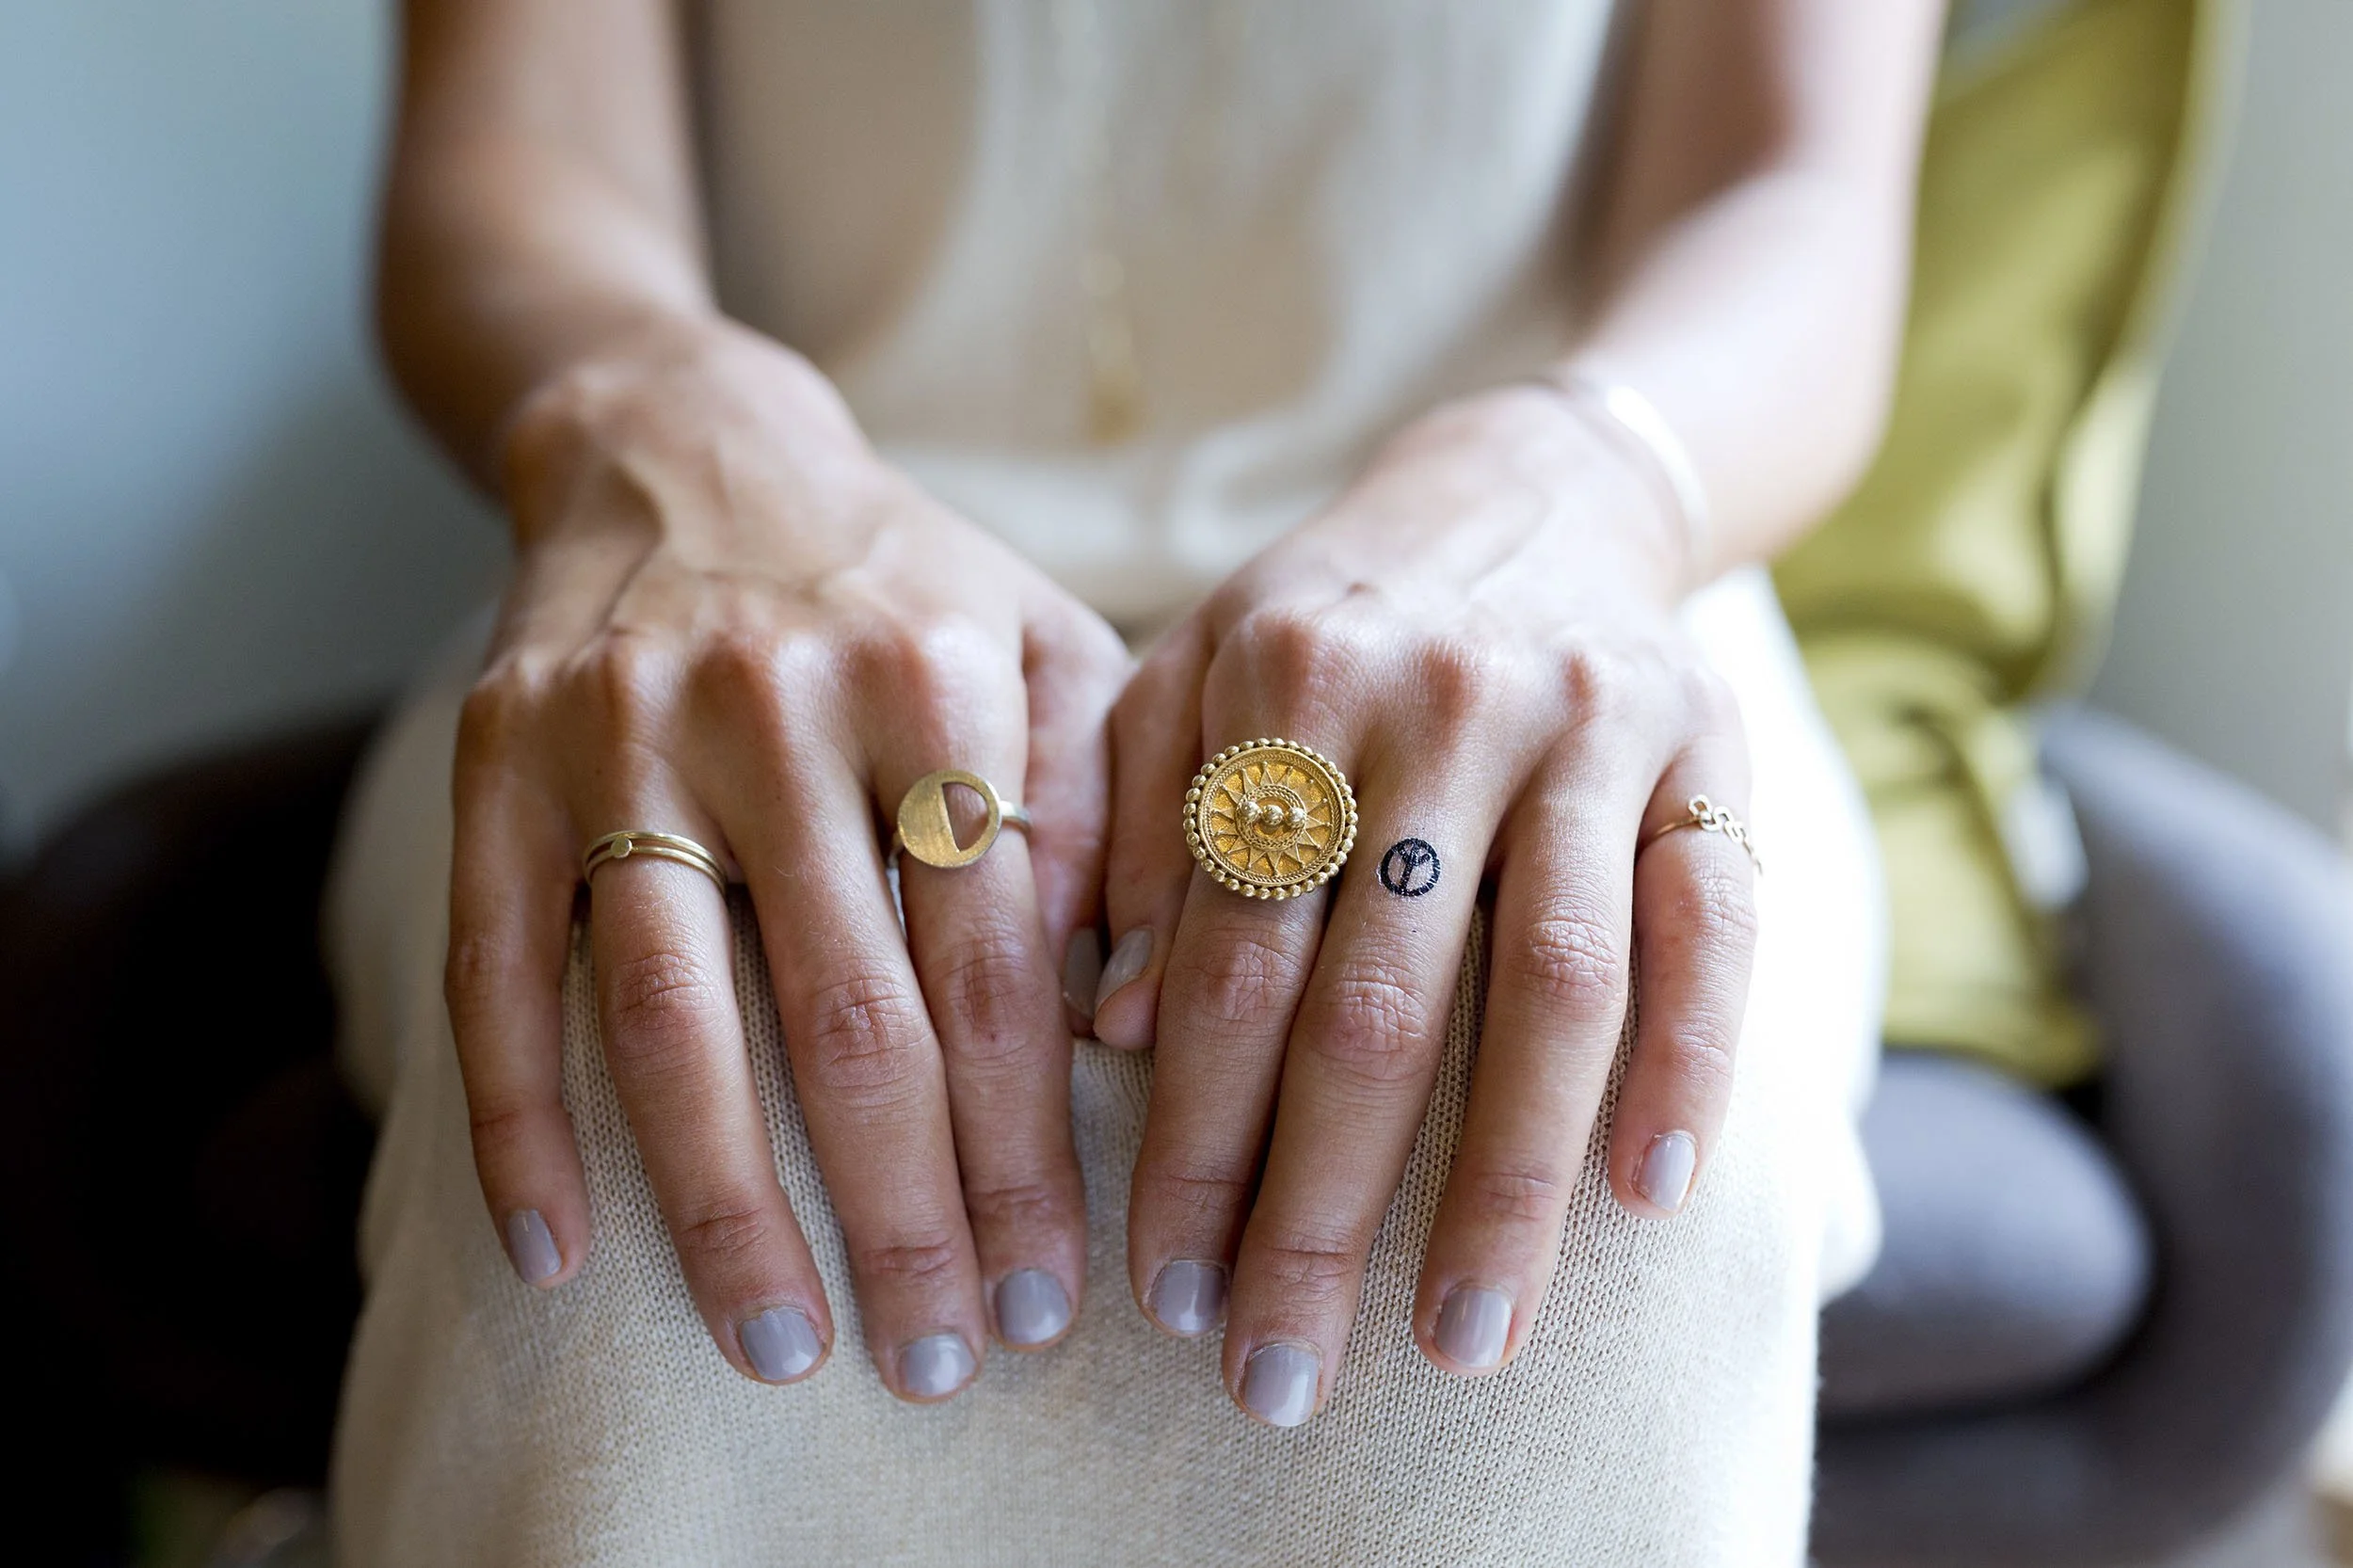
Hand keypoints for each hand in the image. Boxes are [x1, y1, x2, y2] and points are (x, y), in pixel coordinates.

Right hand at [445, 320, 1127, 1398]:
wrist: (684, 447)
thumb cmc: (901, 583)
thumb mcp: (1046, 641)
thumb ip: (1106, 802)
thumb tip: (1129, 1012)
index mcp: (937, 681)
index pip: (995, 969)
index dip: (1026, 1150)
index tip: (1054, 1285)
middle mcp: (773, 707)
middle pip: (848, 1019)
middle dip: (905, 1213)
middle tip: (944, 1356)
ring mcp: (617, 739)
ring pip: (671, 1021)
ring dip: (726, 1207)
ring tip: (782, 1343)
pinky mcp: (495, 767)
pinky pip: (495, 973)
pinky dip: (517, 1125)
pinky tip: (559, 1255)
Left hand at [1095, 386, 1758, 1423]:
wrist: (1532, 482)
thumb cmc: (1333, 610)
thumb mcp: (1195, 672)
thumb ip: (1135, 823)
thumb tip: (1103, 1025)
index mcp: (1286, 687)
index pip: (1226, 956)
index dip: (1191, 1136)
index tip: (1167, 1286)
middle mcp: (1437, 705)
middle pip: (1376, 1003)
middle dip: (1322, 1210)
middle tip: (1282, 1372)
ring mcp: (1587, 728)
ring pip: (1552, 990)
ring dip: (1508, 1186)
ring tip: (1464, 1342)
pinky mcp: (1707, 748)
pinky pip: (1716, 922)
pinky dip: (1690, 1059)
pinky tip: (1648, 1195)